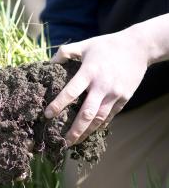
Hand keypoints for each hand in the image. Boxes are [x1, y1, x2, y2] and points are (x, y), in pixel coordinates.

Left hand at [44, 29, 149, 145]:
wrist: (139, 47)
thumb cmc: (108, 45)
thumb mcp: (86, 44)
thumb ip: (66, 52)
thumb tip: (50, 62)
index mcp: (89, 72)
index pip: (71, 92)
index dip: (58, 105)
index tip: (47, 115)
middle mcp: (102, 86)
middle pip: (86, 114)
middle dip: (75, 130)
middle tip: (63, 142)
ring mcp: (115, 94)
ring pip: (99, 119)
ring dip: (87, 132)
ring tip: (75, 142)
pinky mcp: (124, 98)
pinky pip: (110, 115)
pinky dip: (100, 125)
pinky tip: (91, 131)